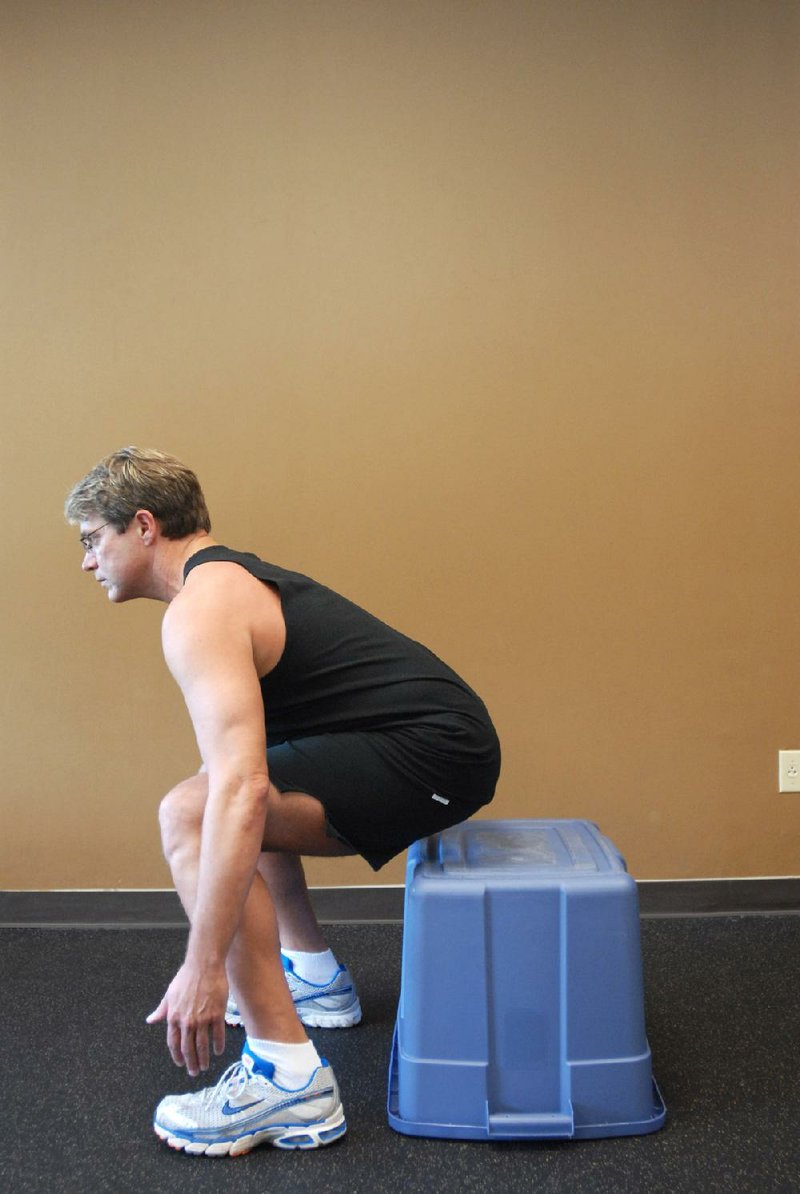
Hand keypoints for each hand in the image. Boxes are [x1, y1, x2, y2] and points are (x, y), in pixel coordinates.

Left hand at [146, 960, 227, 1076]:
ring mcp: (203, 1019)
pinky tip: (218, 1052)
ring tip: (205, 1067)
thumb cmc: (185, 977)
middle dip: (190, 1063)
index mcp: (174, 1017)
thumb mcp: (169, 994)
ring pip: (202, 1045)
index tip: (180, 1063)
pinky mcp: (217, 1014)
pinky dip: (218, 1045)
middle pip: (188, 1048)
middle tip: (193, 1072)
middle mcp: (187, 1021)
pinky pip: (218, 1034)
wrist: (203, 965)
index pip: (173, 1043)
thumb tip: (150, 1020)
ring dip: (203, 1059)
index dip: (177, 1055)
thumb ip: (161, 1010)